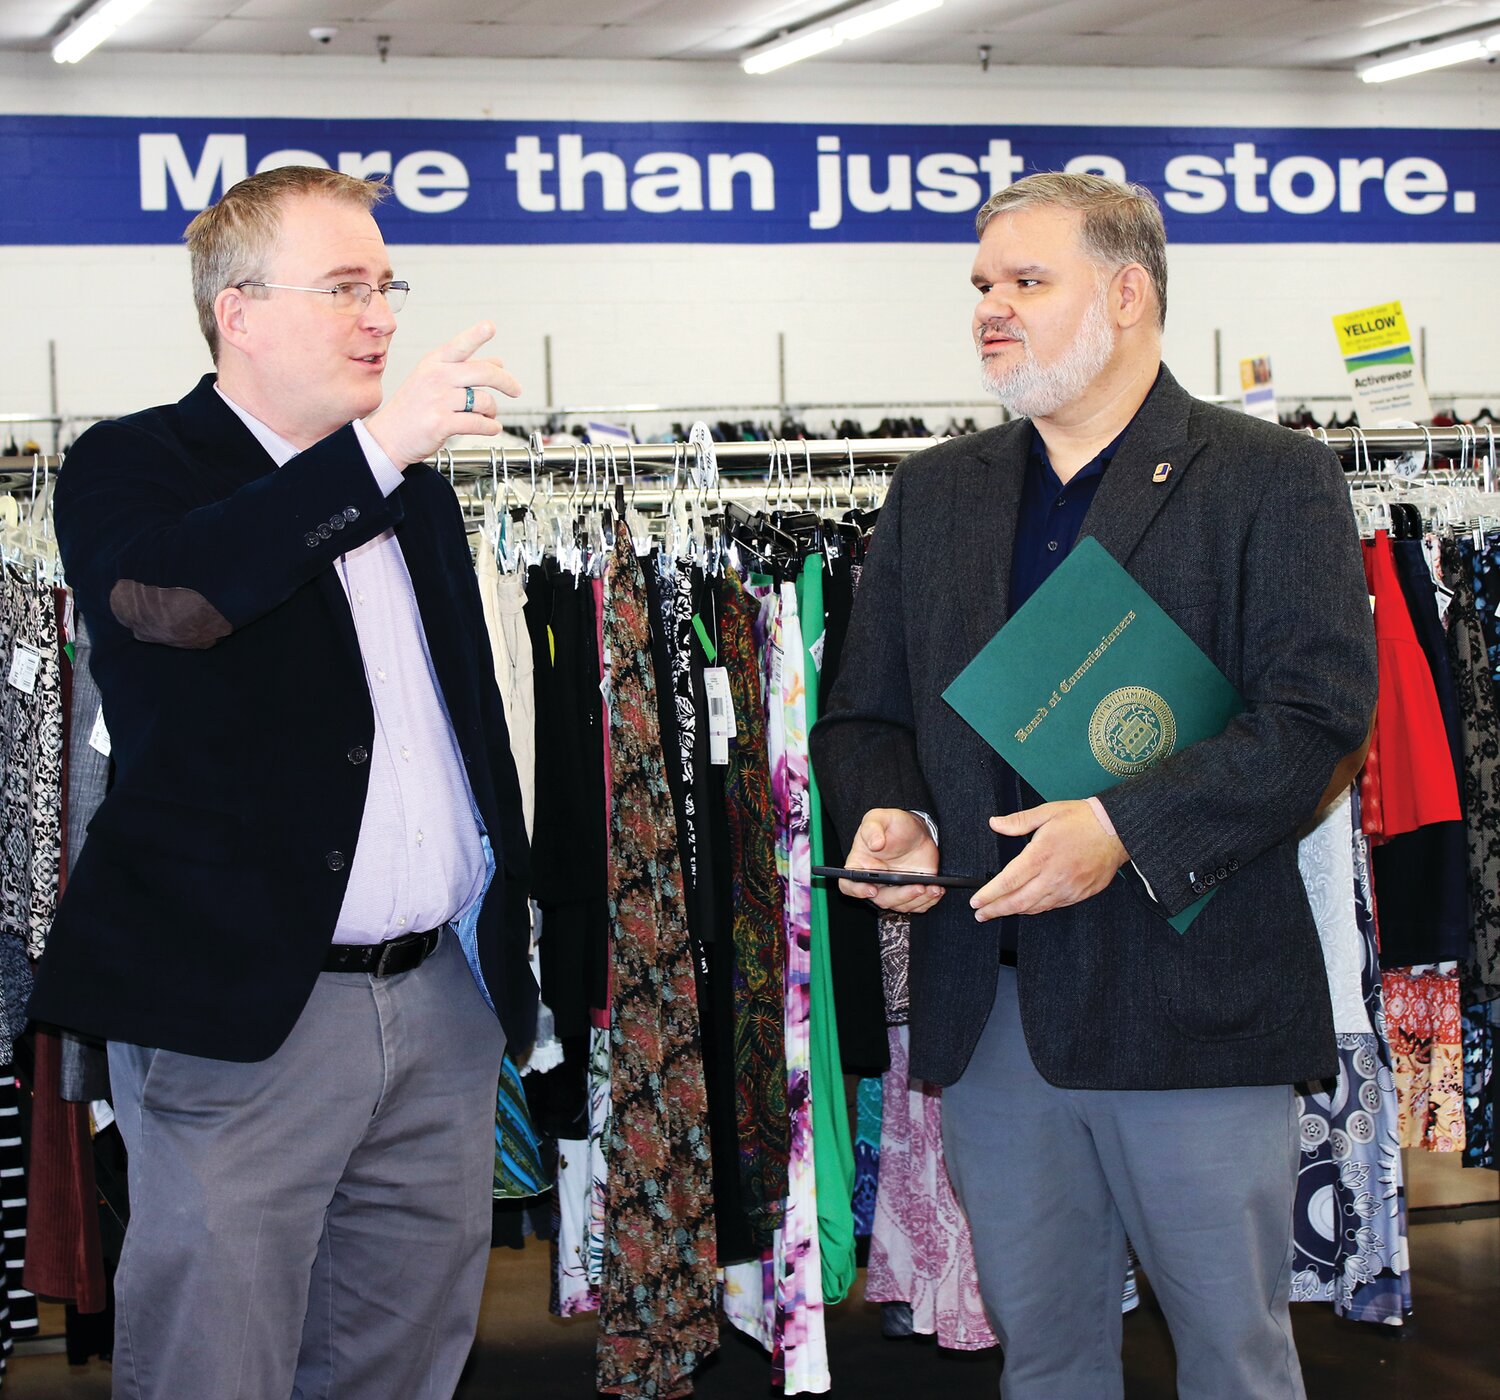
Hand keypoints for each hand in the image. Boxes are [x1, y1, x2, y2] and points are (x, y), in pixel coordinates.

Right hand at [366, 322, 521, 466]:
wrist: (389, 437)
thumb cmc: (412, 409)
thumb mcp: (432, 380)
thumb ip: (464, 370)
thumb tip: (498, 362)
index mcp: (433, 363)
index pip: (459, 345)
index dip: (476, 334)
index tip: (490, 327)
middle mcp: (436, 377)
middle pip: (483, 372)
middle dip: (506, 382)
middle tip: (516, 390)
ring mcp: (438, 400)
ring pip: (484, 400)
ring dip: (492, 411)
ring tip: (488, 416)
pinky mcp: (442, 423)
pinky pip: (479, 423)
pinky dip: (490, 427)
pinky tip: (490, 428)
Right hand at [838, 808, 944, 914]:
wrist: (915, 831)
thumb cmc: (892, 824)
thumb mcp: (879, 818)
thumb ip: (873, 828)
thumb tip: (875, 844)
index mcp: (860, 865)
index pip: (848, 884)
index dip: (857, 890)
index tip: (871, 889)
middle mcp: (874, 882)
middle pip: (881, 899)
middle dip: (900, 896)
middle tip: (917, 886)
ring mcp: (893, 889)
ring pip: (901, 905)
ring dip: (917, 900)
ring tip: (933, 887)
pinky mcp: (911, 891)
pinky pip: (918, 905)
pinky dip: (928, 901)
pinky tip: (937, 890)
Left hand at [970, 800, 1126, 920]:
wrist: (1117, 830)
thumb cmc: (1082, 819)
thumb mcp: (1047, 812)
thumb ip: (1018, 821)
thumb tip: (995, 823)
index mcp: (1041, 855)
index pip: (1008, 881)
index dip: (990, 894)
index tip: (976, 901)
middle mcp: (1054, 876)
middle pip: (1019, 901)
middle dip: (996, 910)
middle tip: (980, 914)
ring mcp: (1068, 888)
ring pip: (1036, 907)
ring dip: (1015, 912)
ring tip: (998, 912)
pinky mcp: (1080, 894)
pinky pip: (1053, 906)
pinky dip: (1036, 908)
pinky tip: (1027, 907)